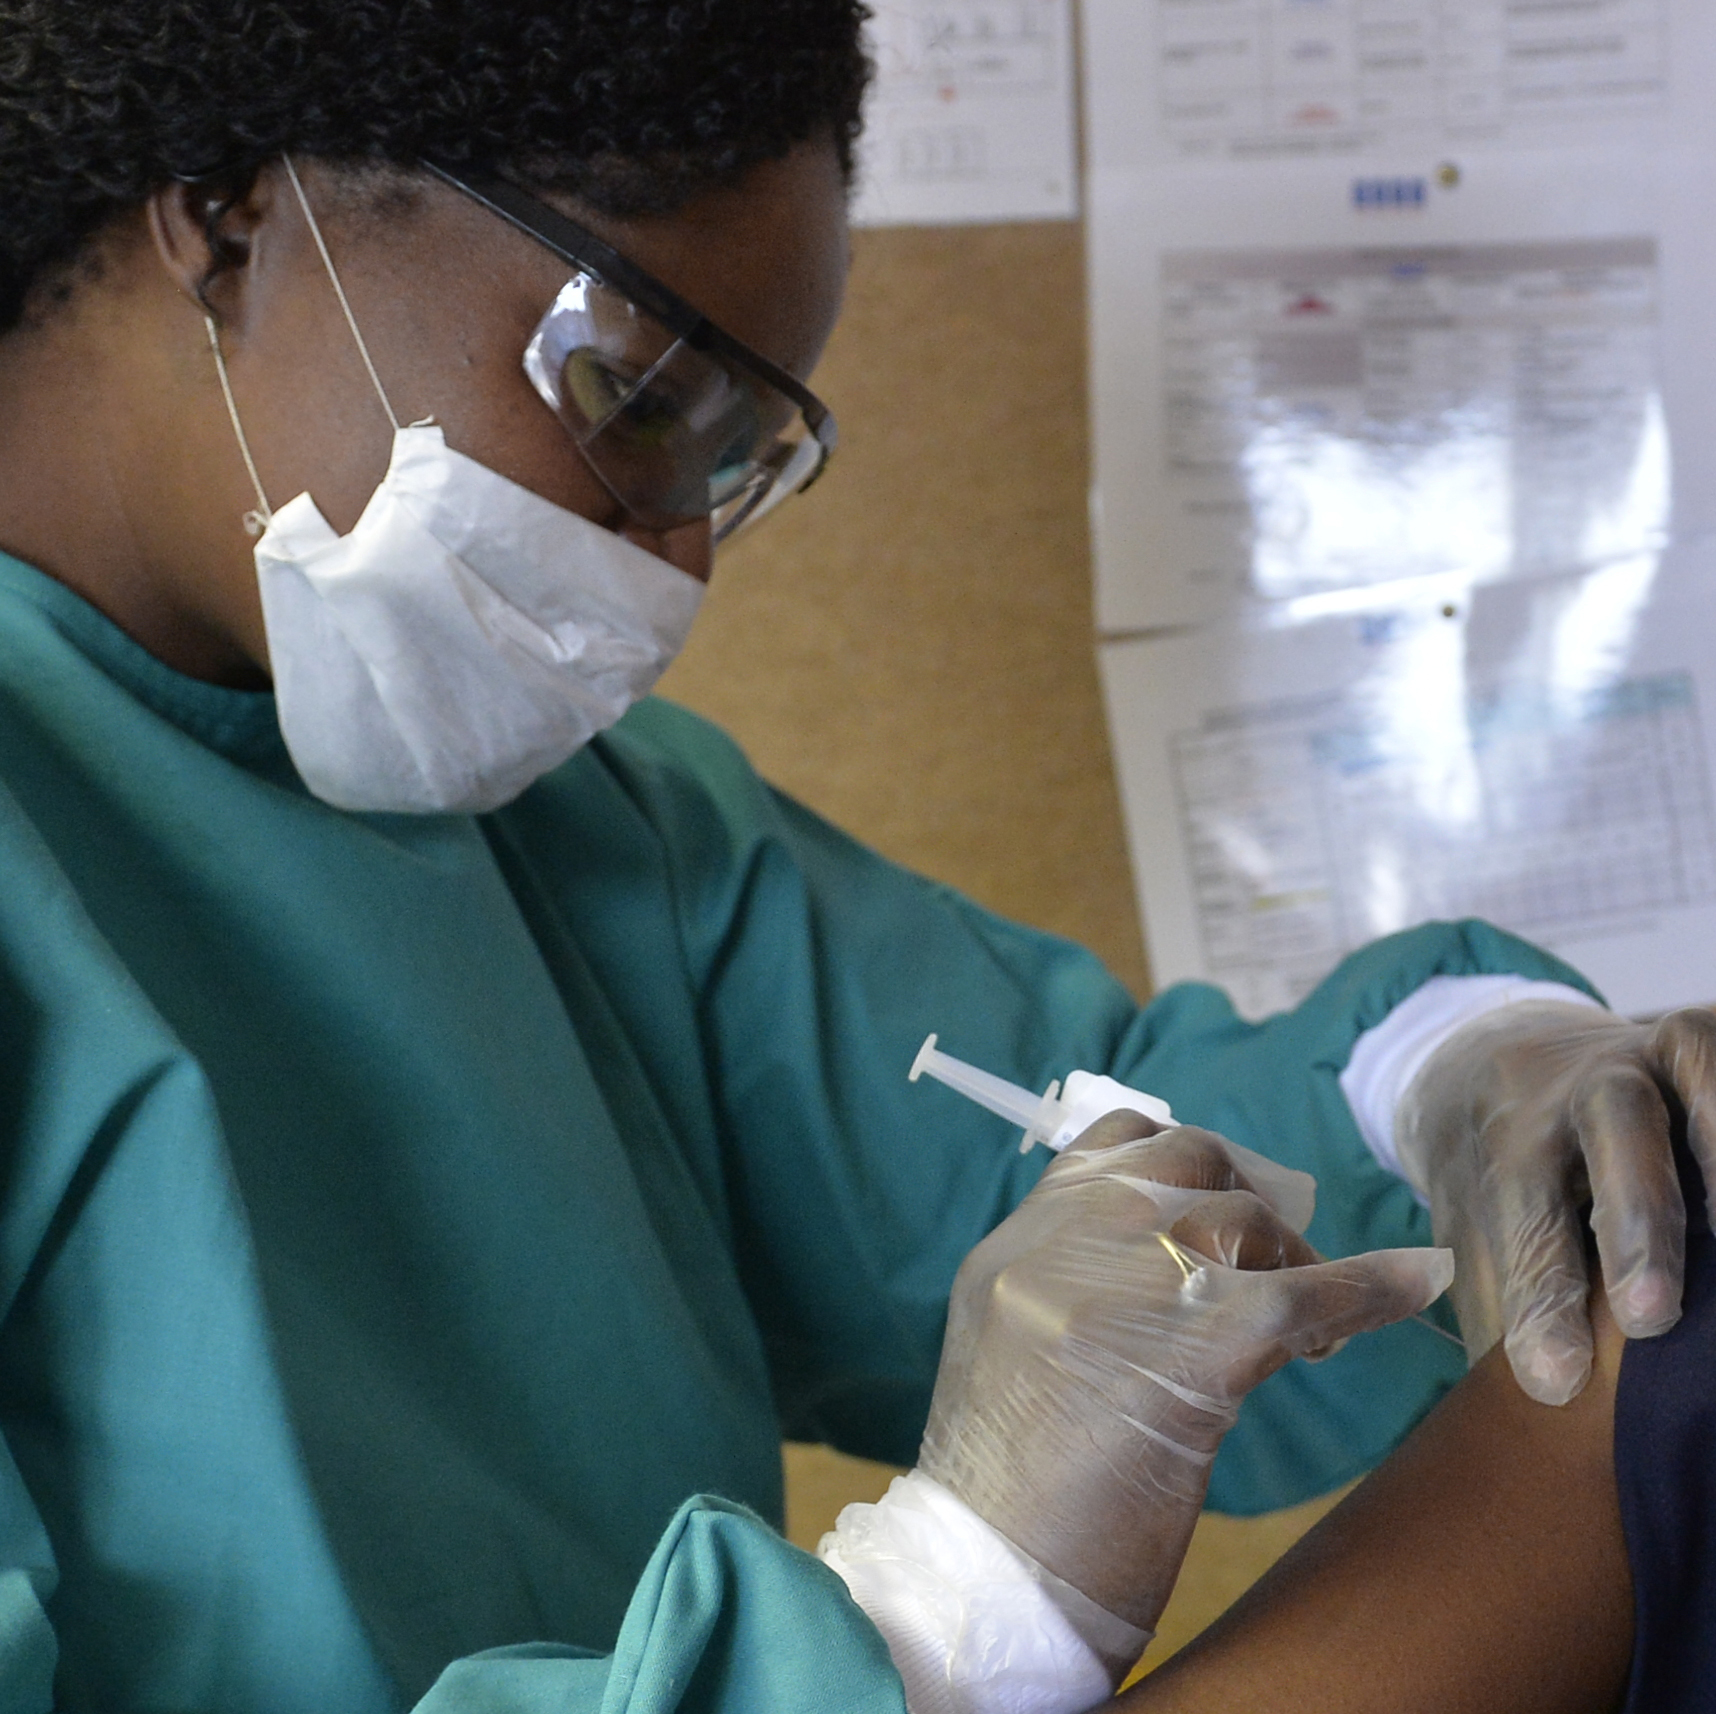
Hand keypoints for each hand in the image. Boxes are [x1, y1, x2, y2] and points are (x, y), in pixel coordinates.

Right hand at [917, 1113, 1451, 1634]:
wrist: (990, 1574)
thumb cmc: (1004, 1488)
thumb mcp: (1012, 1348)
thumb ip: (1070, 1284)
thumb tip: (1165, 1261)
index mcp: (1019, 1240)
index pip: (1114, 1142)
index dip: (1180, 1166)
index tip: (1215, 1205)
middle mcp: (1068, 1235)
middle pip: (1190, 1160)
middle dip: (1245, 1201)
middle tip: (1275, 1263)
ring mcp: (1130, 1277)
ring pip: (1248, 1220)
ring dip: (1294, 1259)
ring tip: (1304, 1330)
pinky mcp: (1198, 1341)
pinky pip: (1309, 1292)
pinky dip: (1372, 1285)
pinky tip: (1414, 1283)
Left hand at [1398, 1001, 1715, 1406]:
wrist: (1497, 1060)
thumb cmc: (1504, 1185)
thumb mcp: (1479, 1238)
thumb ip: (1503, 1309)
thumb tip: (1516, 1432)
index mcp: (1505, 1146)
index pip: (1523, 1222)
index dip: (1539, 1299)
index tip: (1551, 1380)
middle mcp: (1570, 1093)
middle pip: (1605, 1140)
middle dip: (1632, 1224)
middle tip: (1648, 1317)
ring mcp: (1637, 1058)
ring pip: (1678, 1078)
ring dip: (1713, 1150)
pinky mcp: (1688, 1039)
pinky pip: (1714, 1052)